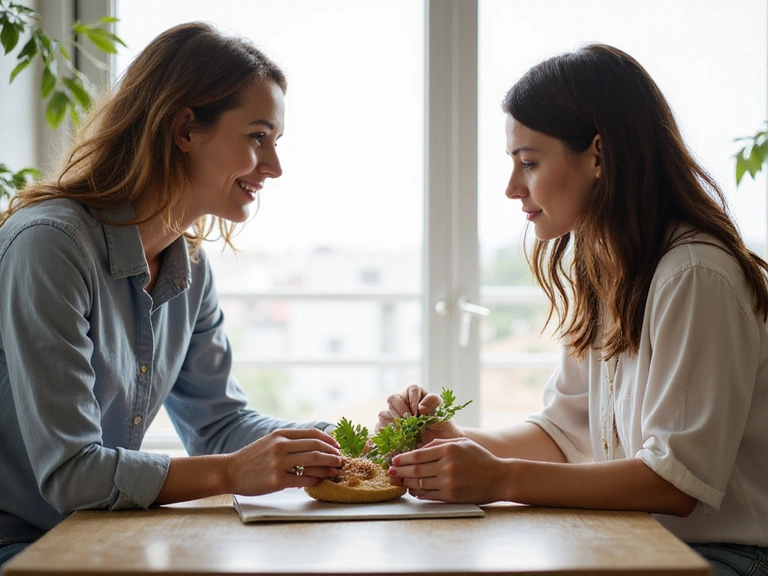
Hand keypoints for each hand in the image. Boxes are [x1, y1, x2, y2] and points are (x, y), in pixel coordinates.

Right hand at [226, 428, 342, 495]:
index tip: (337, 447)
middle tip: (341, 460)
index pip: (313, 434)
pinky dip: (316, 480)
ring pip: (313, 462)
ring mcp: (279, 463)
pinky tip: (320, 480)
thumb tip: (316, 445)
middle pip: (316, 447)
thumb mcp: (270, 441)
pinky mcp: (276, 481)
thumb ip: (290, 441)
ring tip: (336, 470)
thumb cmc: (252, 458)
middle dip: (333, 454)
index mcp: (281, 434)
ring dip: (328, 467)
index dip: (329, 441)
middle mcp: (281, 446)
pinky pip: (303, 480)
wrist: (230, 471)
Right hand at [376, 385, 462, 444]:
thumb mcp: (442, 412)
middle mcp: (402, 402)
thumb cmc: (441, 425)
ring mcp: (393, 416)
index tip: (420, 411)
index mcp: (416, 394)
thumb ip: (433, 404)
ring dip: (394, 422)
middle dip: (401, 410)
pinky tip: (397, 436)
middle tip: (410, 420)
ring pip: (383, 413)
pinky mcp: (387, 429)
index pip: (412, 389)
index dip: (414, 399)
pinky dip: (386, 432)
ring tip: (405, 430)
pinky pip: (379, 428)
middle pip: (393, 399)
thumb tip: (420, 408)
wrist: (438, 443)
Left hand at [387, 437, 505, 503]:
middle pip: (416, 470)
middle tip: (390, 472)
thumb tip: (419, 450)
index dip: (403, 459)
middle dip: (400, 471)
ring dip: (406, 483)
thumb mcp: (461, 443)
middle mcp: (447, 466)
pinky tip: (412, 490)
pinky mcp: (452, 496)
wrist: (499, 477)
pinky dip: (418, 493)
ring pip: (420, 484)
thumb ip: (439, 444)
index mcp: (449, 450)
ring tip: (398, 481)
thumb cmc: (480, 458)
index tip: (394, 461)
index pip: (418, 455)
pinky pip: (429, 495)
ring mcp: (449, 483)